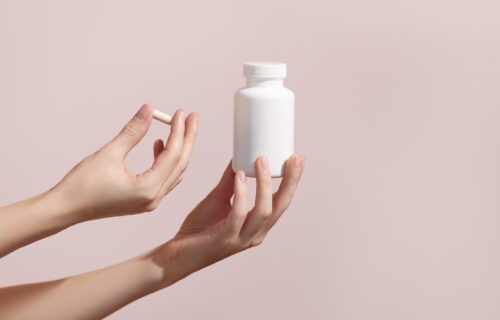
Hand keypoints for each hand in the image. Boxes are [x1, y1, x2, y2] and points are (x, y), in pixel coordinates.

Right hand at [51, 104, 197, 221]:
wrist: (65, 208)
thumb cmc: (83, 184)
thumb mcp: (110, 153)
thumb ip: (133, 131)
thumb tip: (149, 109)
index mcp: (148, 190)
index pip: (173, 156)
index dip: (179, 131)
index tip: (181, 112)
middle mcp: (153, 199)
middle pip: (180, 164)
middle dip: (187, 138)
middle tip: (192, 116)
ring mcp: (149, 202)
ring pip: (174, 172)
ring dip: (177, 149)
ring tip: (177, 126)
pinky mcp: (143, 200)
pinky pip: (164, 178)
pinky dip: (165, 161)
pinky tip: (158, 145)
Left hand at [151, 154, 304, 285]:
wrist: (177, 252)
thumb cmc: (199, 228)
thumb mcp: (219, 199)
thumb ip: (230, 181)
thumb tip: (239, 157)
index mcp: (258, 225)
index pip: (282, 202)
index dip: (291, 182)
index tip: (297, 159)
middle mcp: (255, 233)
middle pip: (281, 206)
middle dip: (290, 182)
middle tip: (294, 159)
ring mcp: (242, 238)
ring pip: (264, 211)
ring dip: (264, 184)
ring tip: (261, 160)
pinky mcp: (225, 238)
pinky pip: (239, 215)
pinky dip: (242, 194)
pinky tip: (240, 177)